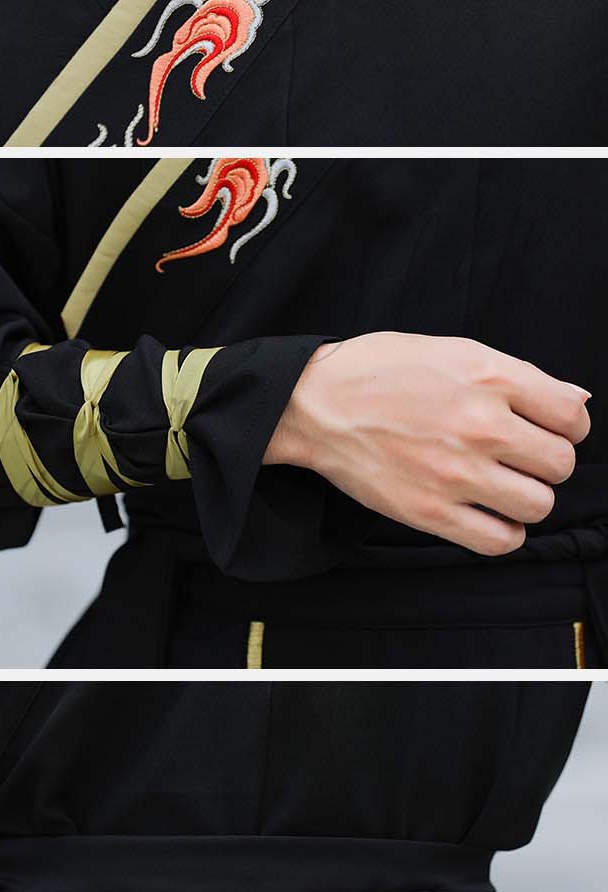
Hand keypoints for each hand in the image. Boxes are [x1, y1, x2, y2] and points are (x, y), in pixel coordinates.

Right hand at [263, 332, 590, 554]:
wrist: (314, 404)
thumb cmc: (380, 371)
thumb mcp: (454, 351)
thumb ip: (518, 376)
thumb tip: (577, 401)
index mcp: (489, 378)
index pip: (572, 416)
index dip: (568, 426)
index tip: (549, 429)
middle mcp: (480, 426)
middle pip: (560, 464)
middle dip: (547, 462)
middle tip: (521, 458)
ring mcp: (455, 473)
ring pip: (538, 504)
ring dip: (529, 498)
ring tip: (504, 486)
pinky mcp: (431, 512)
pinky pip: (499, 540)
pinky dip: (505, 532)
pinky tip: (491, 515)